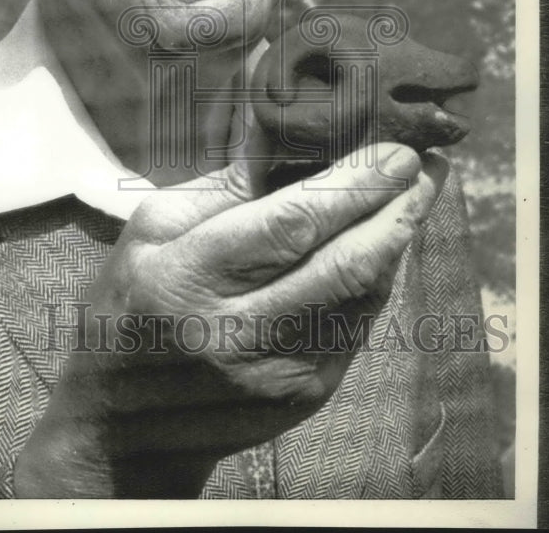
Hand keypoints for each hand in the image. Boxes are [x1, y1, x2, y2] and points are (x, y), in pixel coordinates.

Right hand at [14, 143, 446, 497]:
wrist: (123, 421)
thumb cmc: (131, 303)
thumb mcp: (152, 229)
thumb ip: (223, 184)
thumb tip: (284, 126)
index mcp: (189, 278)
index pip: (289, 225)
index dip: (353, 186)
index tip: (394, 150)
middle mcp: (237, 333)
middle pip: (343, 266)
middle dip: (397, 209)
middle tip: (426, 166)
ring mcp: (277, 374)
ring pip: (362, 297)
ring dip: (397, 241)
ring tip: (414, 194)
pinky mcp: (304, 397)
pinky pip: (358, 325)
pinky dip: (377, 278)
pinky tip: (382, 244)